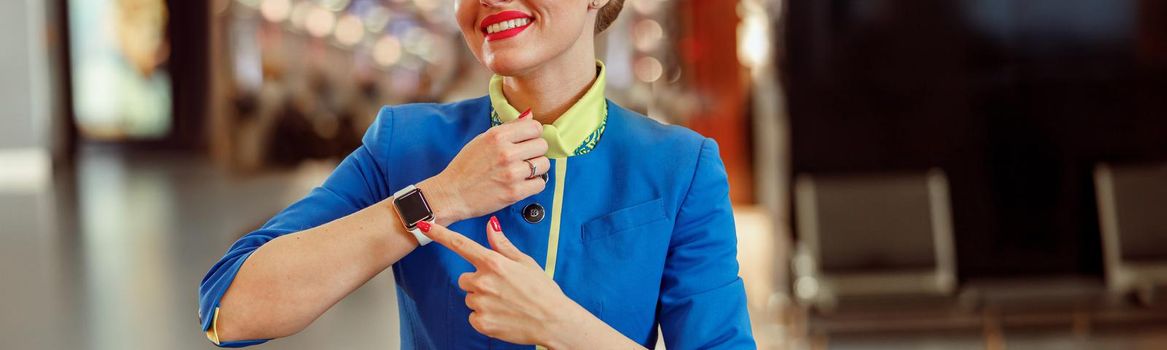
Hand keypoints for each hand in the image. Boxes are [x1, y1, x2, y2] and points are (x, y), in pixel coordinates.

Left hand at [416, 217, 575, 345]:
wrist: (553, 321)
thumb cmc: (543, 291)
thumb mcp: (525, 262)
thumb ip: (502, 245)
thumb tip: (491, 226)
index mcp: (493, 263)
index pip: (460, 245)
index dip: (440, 235)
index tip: (424, 226)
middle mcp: (483, 281)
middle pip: (465, 279)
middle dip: (478, 282)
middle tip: (501, 288)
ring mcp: (480, 303)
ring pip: (470, 298)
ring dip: (483, 300)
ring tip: (506, 303)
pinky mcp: (481, 322)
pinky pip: (474, 316)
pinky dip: (485, 317)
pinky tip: (503, 315)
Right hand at [418, 110, 549, 224]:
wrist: (452, 194)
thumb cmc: (466, 166)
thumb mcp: (482, 140)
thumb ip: (508, 127)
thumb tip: (530, 115)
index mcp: (497, 136)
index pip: (535, 127)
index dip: (533, 134)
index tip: (528, 141)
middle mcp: (506, 152)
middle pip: (542, 145)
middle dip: (535, 151)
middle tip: (524, 158)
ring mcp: (512, 173)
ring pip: (544, 164)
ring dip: (536, 168)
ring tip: (523, 171)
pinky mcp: (515, 192)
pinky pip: (540, 184)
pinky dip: (534, 184)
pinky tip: (523, 183)